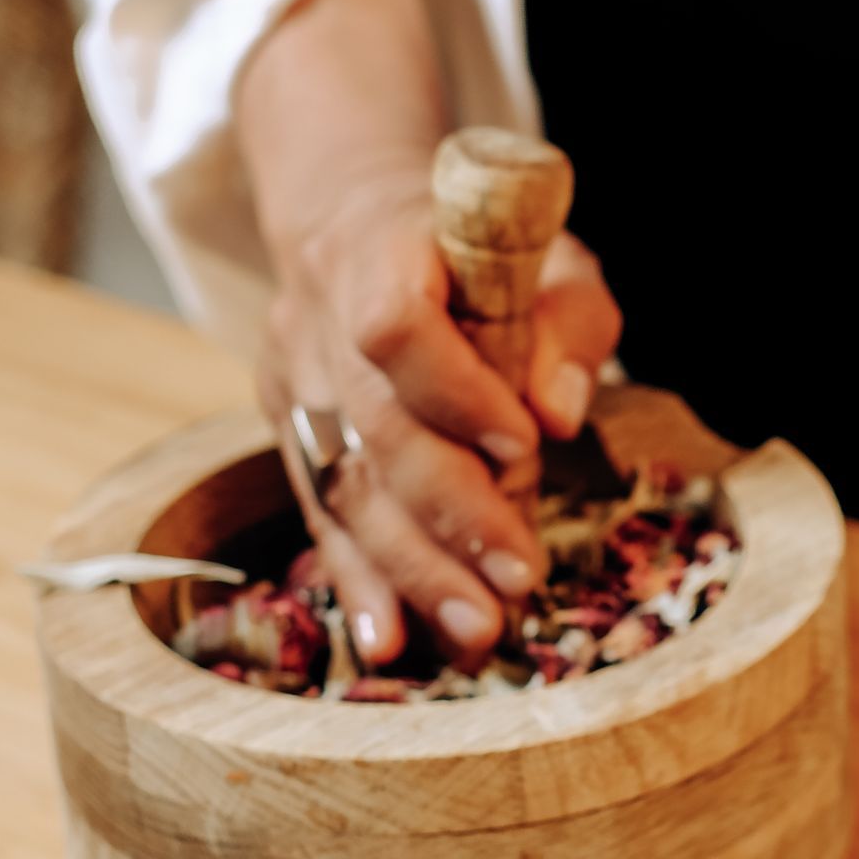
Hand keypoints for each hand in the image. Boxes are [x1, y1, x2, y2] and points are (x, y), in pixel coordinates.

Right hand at [234, 0, 622, 670]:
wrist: (357, 220)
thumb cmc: (478, 250)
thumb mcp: (553, 256)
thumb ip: (570, 322)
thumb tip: (557, 409)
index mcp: (383, 250)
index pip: (396, 326)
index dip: (455, 392)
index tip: (521, 448)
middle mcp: (322, 317)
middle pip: (372, 426)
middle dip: (450, 514)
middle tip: (516, 579)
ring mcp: (294, 377)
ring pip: (342, 484)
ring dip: (409, 568)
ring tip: (474, 630)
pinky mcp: (288, 430)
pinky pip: (320, 513)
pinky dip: (357, 579)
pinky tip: (388, 638)